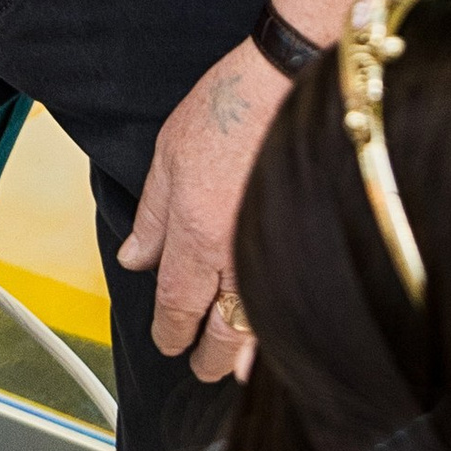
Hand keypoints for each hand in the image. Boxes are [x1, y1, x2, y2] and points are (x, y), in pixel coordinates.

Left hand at [117, 41, 283, 379]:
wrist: (296, 78)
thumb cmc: (233, 105)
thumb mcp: (168, 153)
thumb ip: (152, 216)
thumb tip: (134, 259)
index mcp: (196, 234)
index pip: (177, 304)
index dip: (171, 332)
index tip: (167, 344)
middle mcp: (239, 255)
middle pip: (222, 329)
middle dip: (208, 355)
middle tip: (201, 369)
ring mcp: (281, 251)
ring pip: (263, 325)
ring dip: (247, 354)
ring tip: (237, 372)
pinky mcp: (317, 240)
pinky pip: (297, 301)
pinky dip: (289, 329)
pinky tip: (288, 340)